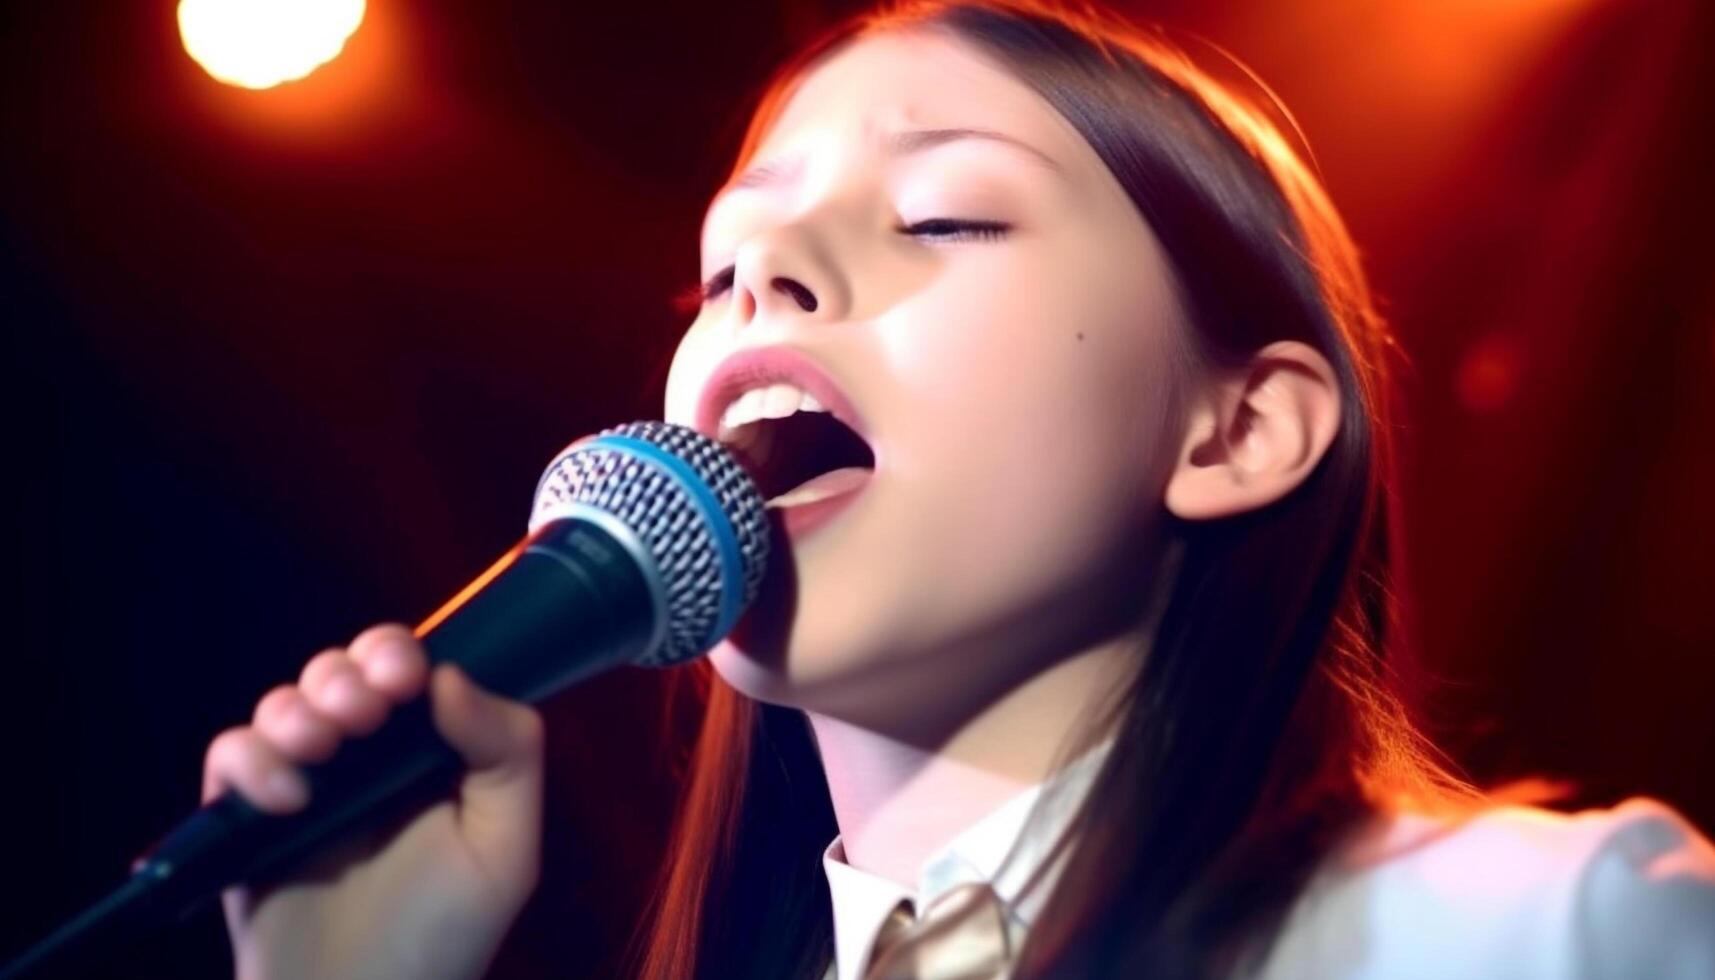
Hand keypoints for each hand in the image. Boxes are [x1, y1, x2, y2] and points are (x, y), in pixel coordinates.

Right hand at [201, 624, 543, 979]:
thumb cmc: (441, 937)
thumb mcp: (504, 848)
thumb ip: (506, 753)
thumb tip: (450, 675)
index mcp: (428, 753)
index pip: (407, 667)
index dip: (398, 655)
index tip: (405, 679)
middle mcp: (364, 759)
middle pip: (341, 669)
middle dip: (348, 674)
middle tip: (366, 713)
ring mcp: (302, 784)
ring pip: (285, 702)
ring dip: (300, 710)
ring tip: (323, 752)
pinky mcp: (244, 819)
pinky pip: (230, 755)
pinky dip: (252, 761)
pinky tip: (287, 799)